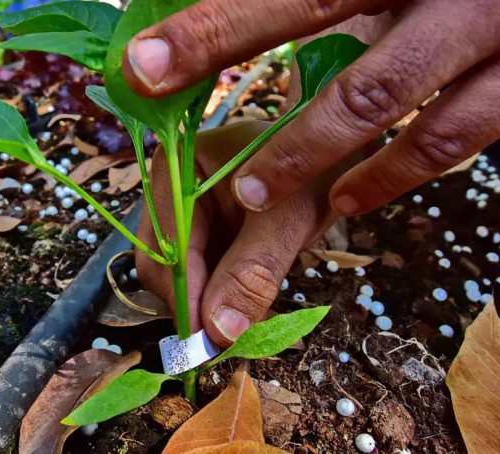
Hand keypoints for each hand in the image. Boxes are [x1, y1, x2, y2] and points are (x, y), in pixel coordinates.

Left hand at [123, 0, 499, 215]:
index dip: (212, 25)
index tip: (144, 63)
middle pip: (323, 14)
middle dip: (229, 54)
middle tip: (165, 104)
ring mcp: (498, 28)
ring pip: (387, 98)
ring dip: (307, 152)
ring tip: (251, 194)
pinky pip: (450, 143)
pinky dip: (389, 176)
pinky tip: (343, 201)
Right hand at [136, 121, 343, 346]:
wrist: (337, 155)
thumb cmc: (317, 171)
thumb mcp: (288, 218)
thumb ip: (252, 270)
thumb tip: (219, 331)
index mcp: (178, 167)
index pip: (166, 247)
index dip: (186, 296)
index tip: (209, 343)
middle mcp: (169, 188)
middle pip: (161, 263)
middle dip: (194, 303)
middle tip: (228, 341)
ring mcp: (182, 211)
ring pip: (178, 274)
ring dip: (206, 302)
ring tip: (243, 320)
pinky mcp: (200, 230)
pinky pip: (197, 273)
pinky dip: (217, 294)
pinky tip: (243, 302)